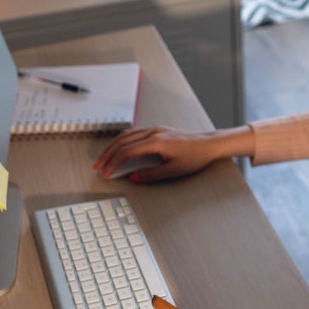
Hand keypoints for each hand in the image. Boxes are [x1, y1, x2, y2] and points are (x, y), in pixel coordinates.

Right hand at [93, 126, 246, 182]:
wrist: (210, 144)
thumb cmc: (196, 156)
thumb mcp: (174, 171)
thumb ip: (151, 174)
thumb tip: (134, 178)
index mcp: (155, 142)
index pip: (126, 151)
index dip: (113, 163)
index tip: (106, 172)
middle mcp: (153, 132)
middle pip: (122, 142)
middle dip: (108, 155)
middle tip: (98, 166)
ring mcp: (155, 129)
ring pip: (126, 135)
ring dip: (113, 147)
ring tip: (104, 158)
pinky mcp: (158, 130)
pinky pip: (134, 133)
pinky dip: (122, 141)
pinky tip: (119, 147)